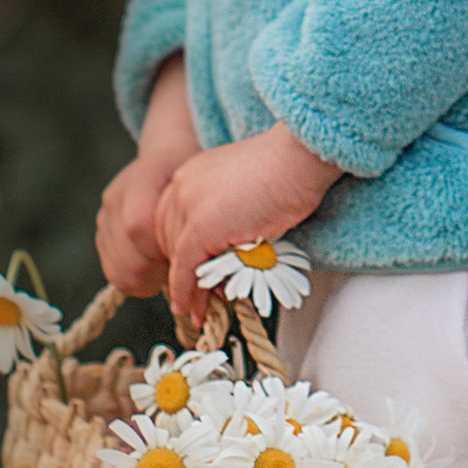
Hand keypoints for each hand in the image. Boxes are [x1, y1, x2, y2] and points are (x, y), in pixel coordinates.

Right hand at [95, 55, 201, 297]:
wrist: (166, 159)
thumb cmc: (195, 175)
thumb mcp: (204, 185)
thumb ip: (203, 215)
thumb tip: (216, 258)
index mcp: (140, 179)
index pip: (139, 227)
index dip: (164, 250)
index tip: (188, 256)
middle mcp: (115, 198)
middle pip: (129, 257)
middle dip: (161, 272)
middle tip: (183, 268)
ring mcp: (104, 218)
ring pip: (120, 272)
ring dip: (150, 280)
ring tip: (172, 268)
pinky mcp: (102, 235)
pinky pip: (114, 273)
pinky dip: (138, 281)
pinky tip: (158, 271)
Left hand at [158, 124, 339, 326]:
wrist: (298, 157)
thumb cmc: (287, 171)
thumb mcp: (245, 192)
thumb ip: (227, 215)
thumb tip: (227, 253)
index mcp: (192, 174)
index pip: (172, 221)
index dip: (181, 251)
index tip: (190, 273)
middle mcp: (181, 187)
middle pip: (168, 240)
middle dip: (182, 271)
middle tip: (198, 297)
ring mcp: (188, 206)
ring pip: (176, 258)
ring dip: (188, 287)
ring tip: (202, 309)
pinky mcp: (200, 228)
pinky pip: (185, 269)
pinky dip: (187, 293)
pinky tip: (193, 310)